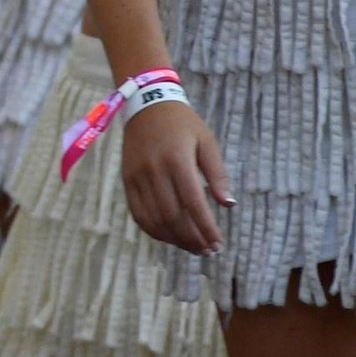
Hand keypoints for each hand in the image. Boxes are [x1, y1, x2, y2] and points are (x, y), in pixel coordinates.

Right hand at [119, 102, 231, 254]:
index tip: (218, 244)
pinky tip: (169, 237)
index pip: (193, 203)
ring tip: (191, 247)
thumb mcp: (207, 142)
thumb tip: (228, 205)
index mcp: (178, 160)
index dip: (206, 228)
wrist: (146, 105)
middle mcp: (155, 171)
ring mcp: (137, 177)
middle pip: (173, 216)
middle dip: (192, 239)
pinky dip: (153, 230)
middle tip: (207, 251)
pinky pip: (138, 213)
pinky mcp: (127, 181)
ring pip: (154, 219)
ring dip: (174, 239)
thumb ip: (217, 173)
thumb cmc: (183, 124)